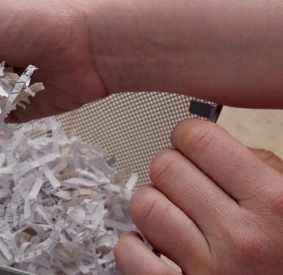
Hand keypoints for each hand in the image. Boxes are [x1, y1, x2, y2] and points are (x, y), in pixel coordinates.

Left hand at [114, 119, 282, 273]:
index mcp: (275, 201)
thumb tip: (215, 149)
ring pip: (144, 206)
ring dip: (154, 206)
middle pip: (164, 168)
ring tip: (175, 215)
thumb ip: (264, 171)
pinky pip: (131, 255)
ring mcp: (211, 269)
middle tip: (187, 184)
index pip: (197, 138)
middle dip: (172, 170)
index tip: (195, 147)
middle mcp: (242, 235)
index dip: (190, 137)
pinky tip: (155, 246)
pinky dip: (134, 247)